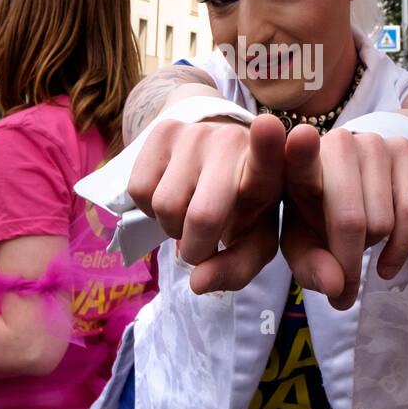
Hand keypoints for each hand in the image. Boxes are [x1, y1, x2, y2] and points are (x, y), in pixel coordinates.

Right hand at [129, 114, 284, 296]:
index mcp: (268, 171)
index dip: (268, 146)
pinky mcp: (163, 130)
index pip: (267, 160)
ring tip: (188, 214)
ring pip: (164, 206)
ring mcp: (196, 133)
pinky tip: (173, 195)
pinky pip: (139, 190)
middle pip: (202, 216)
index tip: (268, 125)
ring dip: (171, 227)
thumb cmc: (242, 205)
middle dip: (196, 247)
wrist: (219, 155)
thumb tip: (197, 283)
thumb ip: (236, 269)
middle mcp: (232, 143)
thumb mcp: (253, 240)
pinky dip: (149, 208)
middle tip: (203, 243)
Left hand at [278, 125, 407, 310]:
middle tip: (345, 282)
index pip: (299, 158)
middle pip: (350, 220)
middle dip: (348, 263)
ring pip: (383, 222)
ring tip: (359, 243)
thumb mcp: (303, 244)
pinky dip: (402, 245)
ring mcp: (372, 143)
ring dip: (373, 247)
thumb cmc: (318, 216)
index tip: (301, 139)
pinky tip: (388, 261)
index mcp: (295, 164)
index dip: (301, 151)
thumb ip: (311, 268)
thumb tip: (338, 290)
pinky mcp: (404, 148)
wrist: (357, 184)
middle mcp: (335, 144)